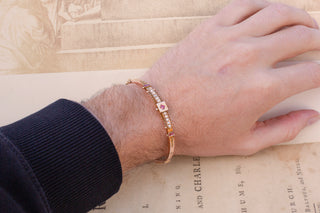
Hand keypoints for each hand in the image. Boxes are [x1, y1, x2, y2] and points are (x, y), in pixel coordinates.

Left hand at [142, 0, 319, 156]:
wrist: (157, 114)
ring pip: (277, 13)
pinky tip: (268, 14)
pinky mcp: (209, 29)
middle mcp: (250, 57)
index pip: (312, 73)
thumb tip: (311, 116)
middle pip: (300, 36)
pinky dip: (263, 6)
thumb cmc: (197, 131)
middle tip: (318, 46)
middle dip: (317, 40)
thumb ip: (283, 130)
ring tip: (305, 24)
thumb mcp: (244, 142)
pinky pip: (244, 6)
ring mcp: (228, 38)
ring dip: (299, 17)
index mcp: (262, 89)